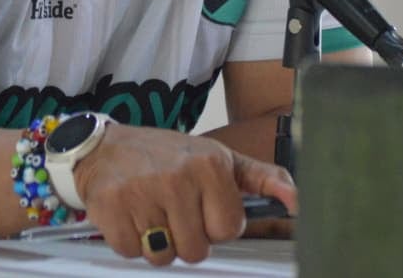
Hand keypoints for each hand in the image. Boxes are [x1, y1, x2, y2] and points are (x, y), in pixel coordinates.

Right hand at [72, 123, 296, 265]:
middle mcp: (178, 176)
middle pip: (196, 249)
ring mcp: (143, 192)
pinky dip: (129, 240)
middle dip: (185, 236)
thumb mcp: (218, 158)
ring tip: (151, 211)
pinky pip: (131, 252)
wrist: (103, 146)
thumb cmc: (166, 156)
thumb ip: (263, 179)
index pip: (229, 229)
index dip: (213, 224)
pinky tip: (130, 214)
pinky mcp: (111, 207)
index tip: (200, 205)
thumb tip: (298, 202)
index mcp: (210, 164)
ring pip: (164, 255)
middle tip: (172, 209)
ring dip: (157, 241)